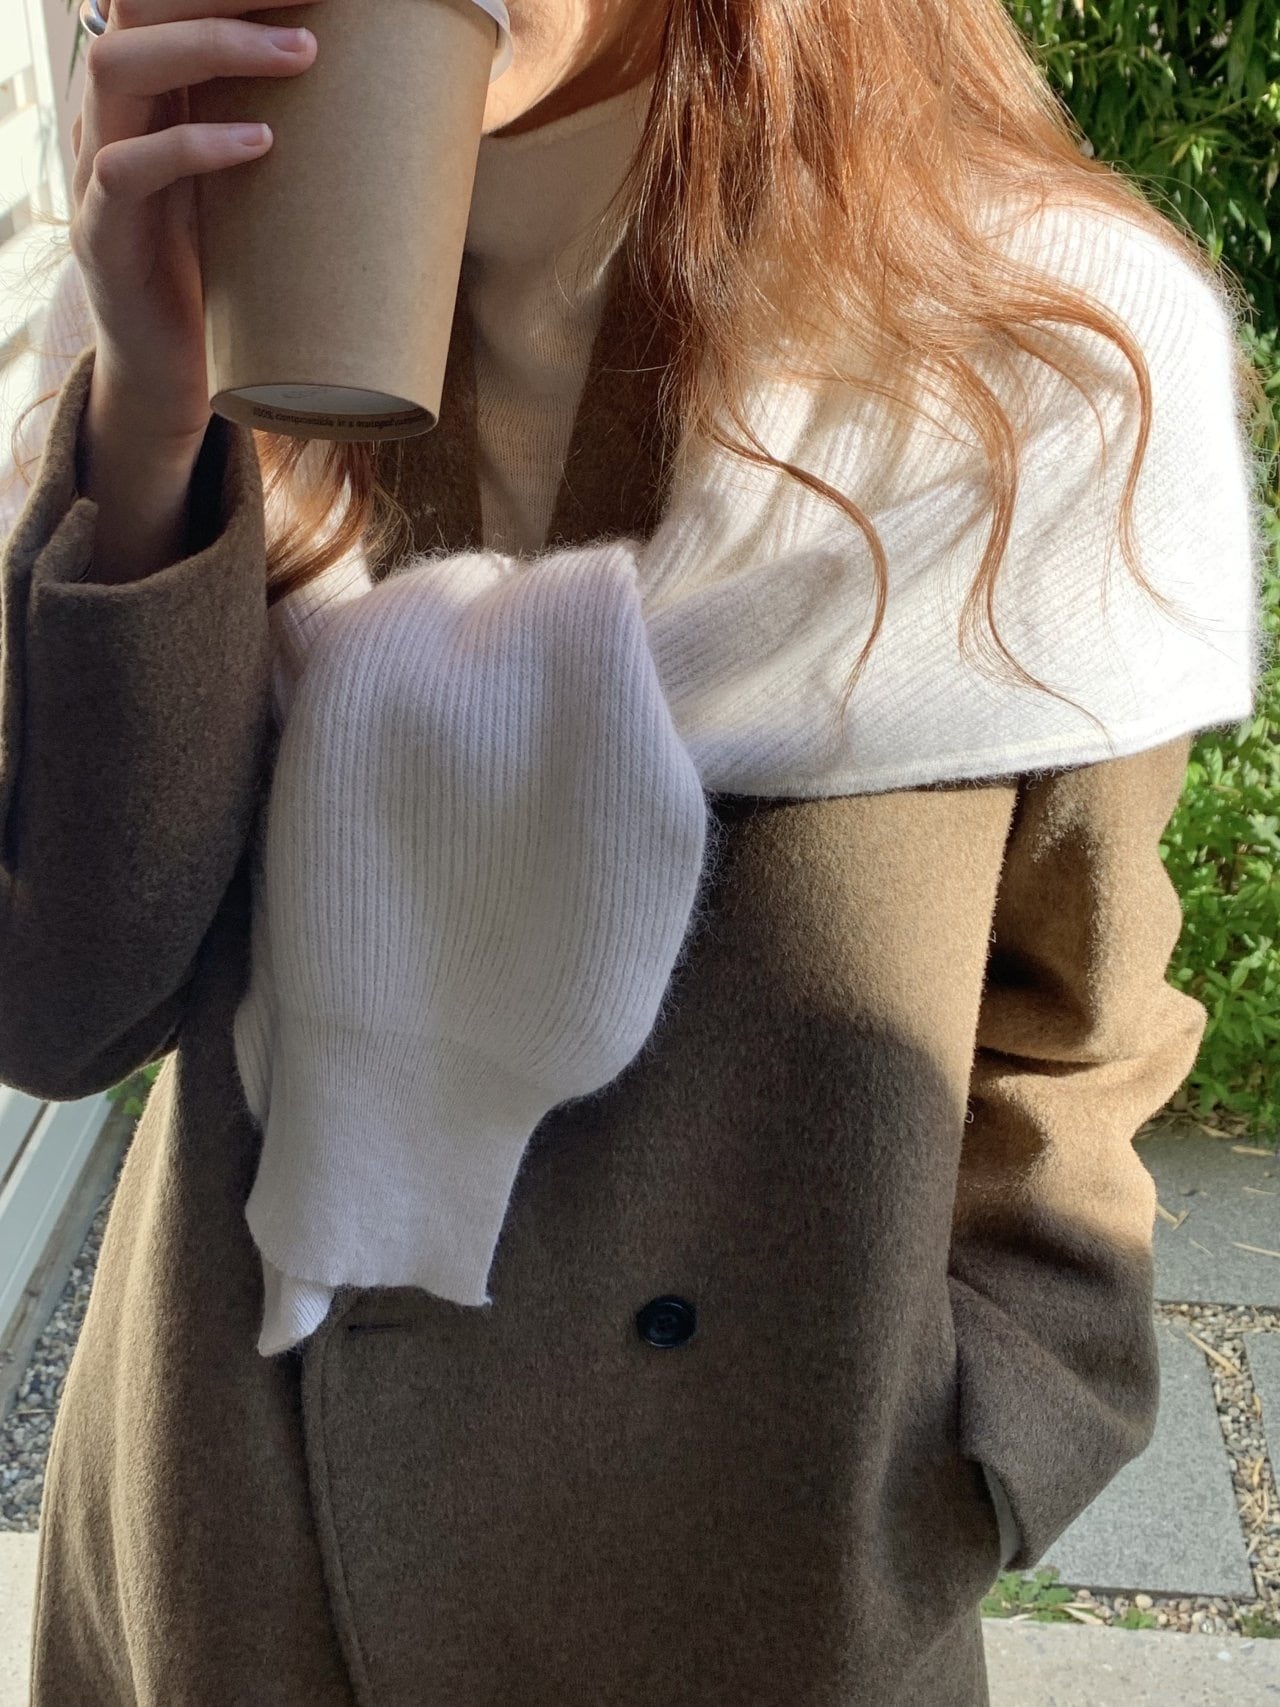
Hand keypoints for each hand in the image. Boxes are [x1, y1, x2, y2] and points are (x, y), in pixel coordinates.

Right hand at [69, 0, 322, 450]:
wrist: (174, 377)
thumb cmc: (230, 278)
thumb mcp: (263, 194)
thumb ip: (299, 143)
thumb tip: (408, 114)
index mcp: (150, 96)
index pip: (165, 0)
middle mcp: (111, 116)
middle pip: (135, 8)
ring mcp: (95, 172)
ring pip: (118, 68)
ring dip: (213, 47)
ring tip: (303, 54)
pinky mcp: (102, 238)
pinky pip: (125, 171)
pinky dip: (192, 148)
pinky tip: (259, 142)